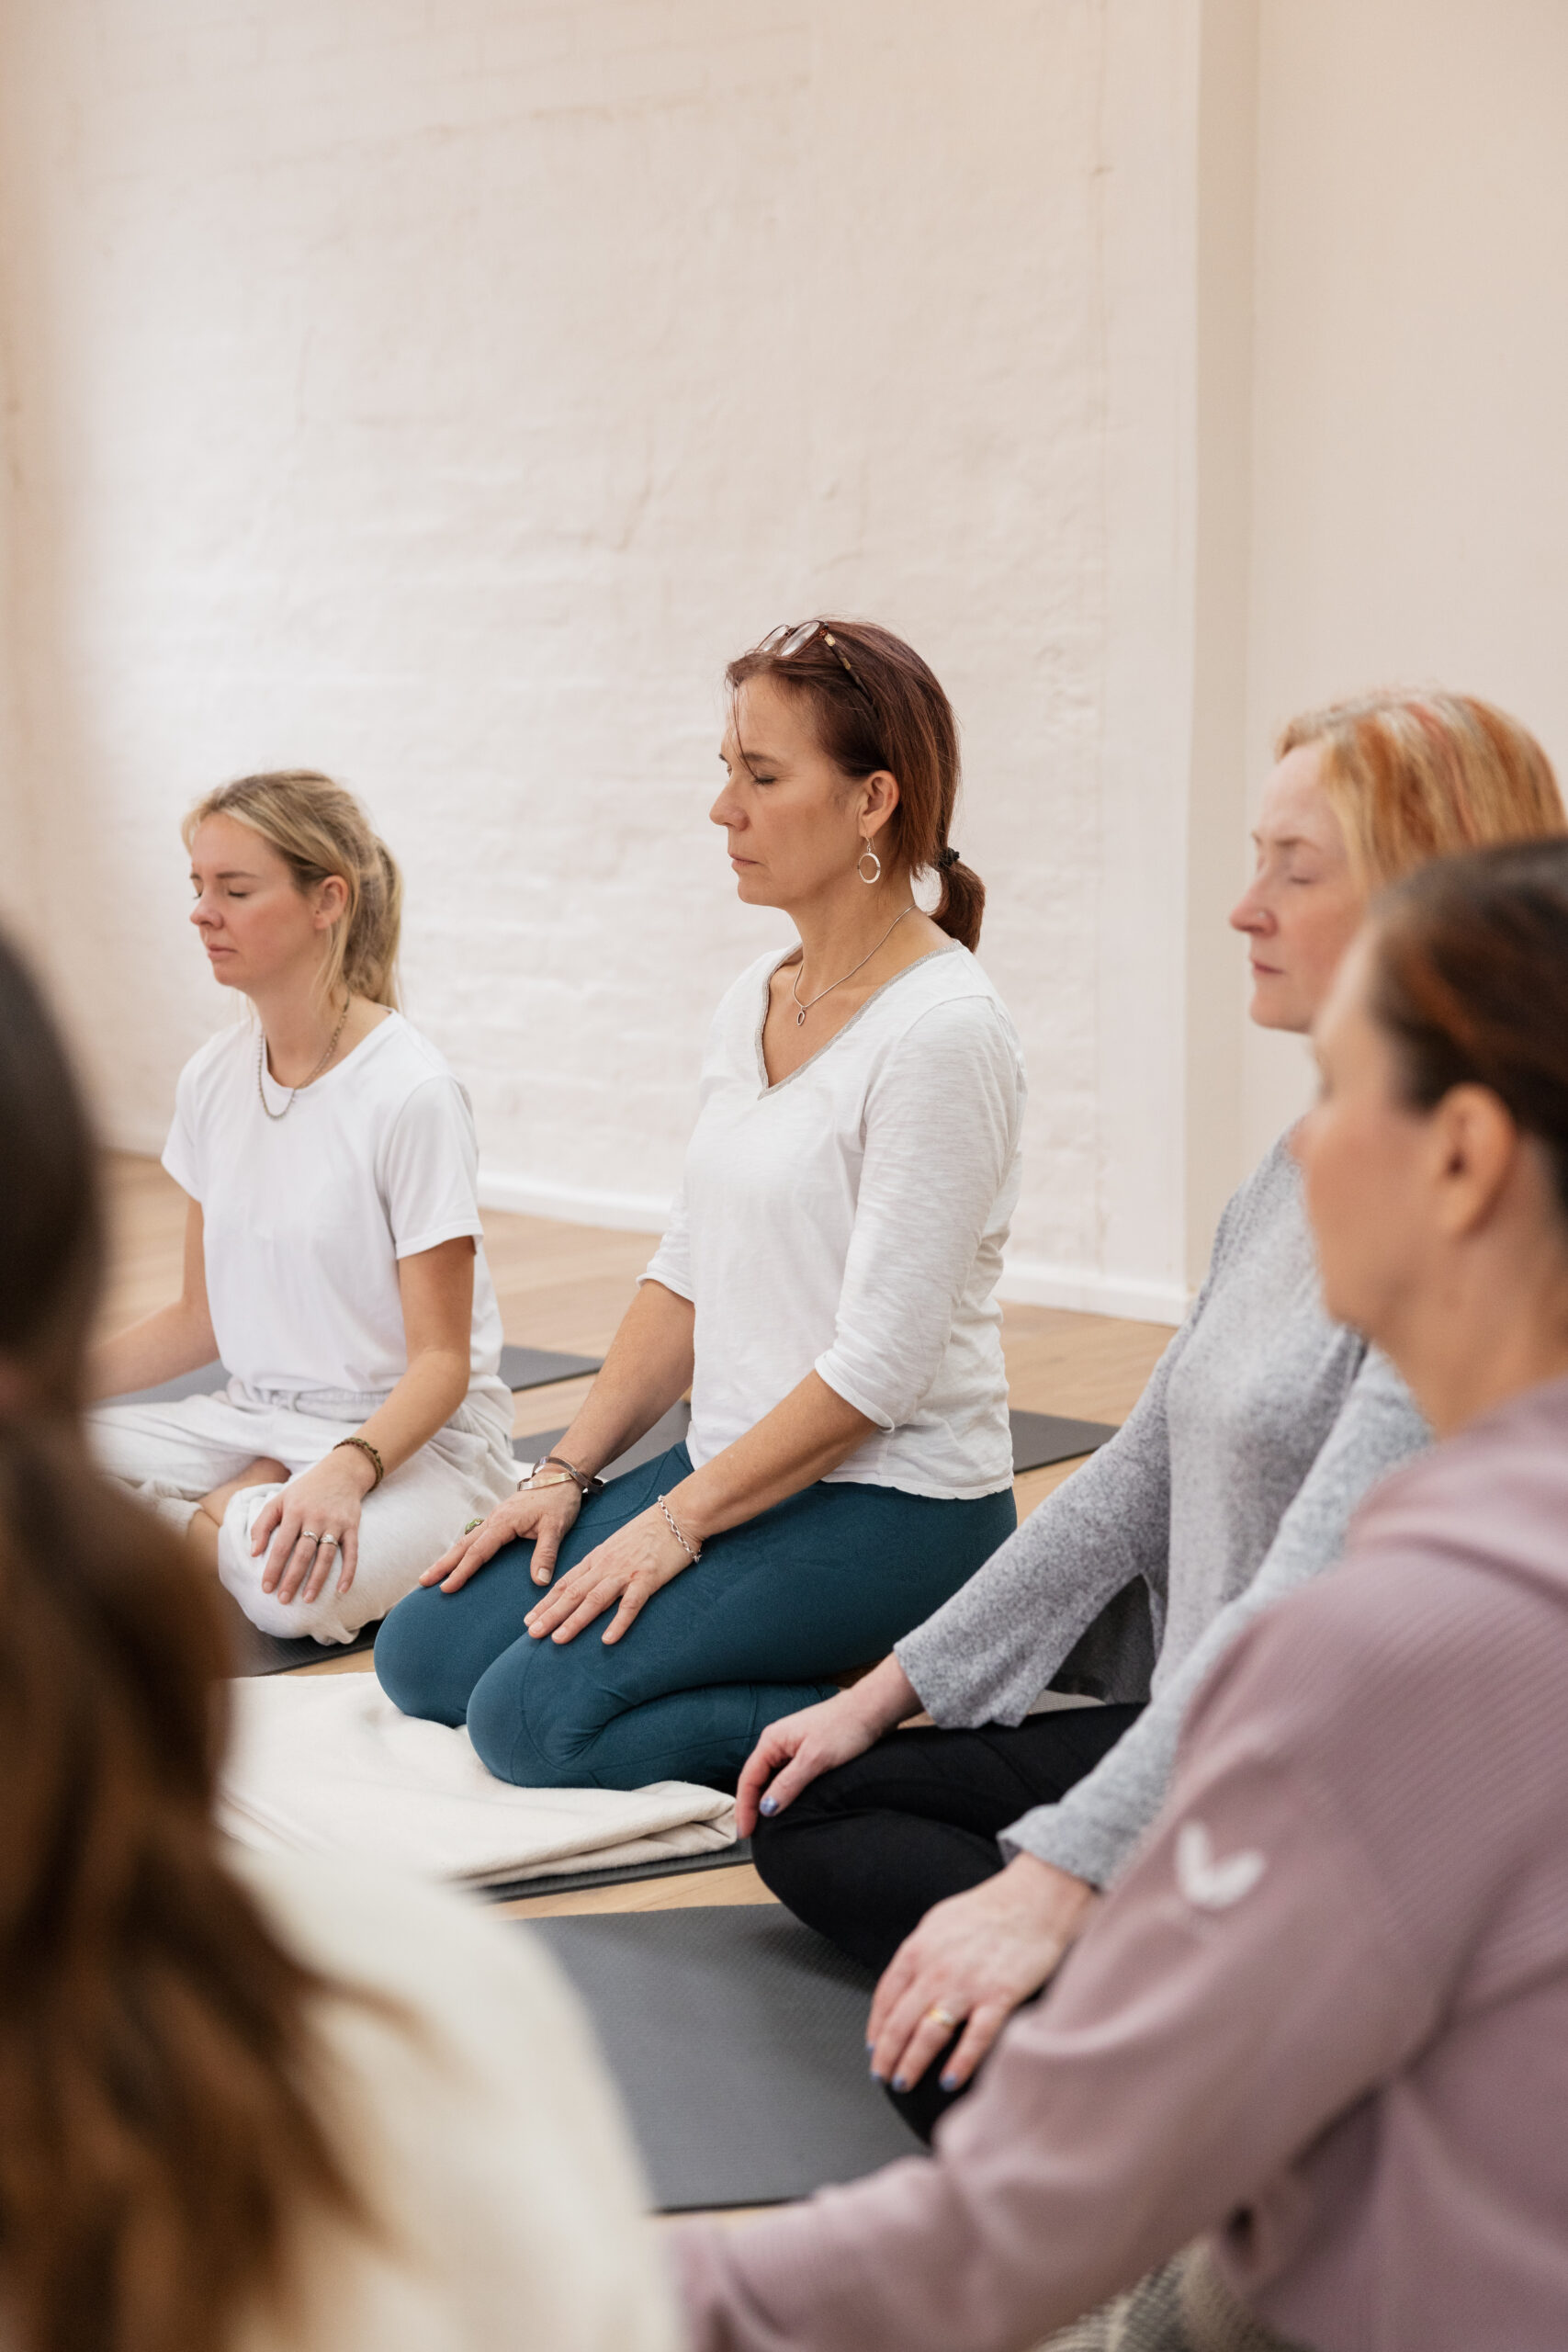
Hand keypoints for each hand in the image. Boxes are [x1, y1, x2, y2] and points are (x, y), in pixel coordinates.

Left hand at [252, 1446, 376, 1604]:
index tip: (266, 1588)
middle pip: (303, 1554)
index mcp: (295, 1512)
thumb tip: (253, 1553)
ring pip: (326, 1556)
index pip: (282, 1545)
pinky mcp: (352, 1526)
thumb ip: (262, 1524)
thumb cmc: (305, 1490)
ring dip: (317, 1579)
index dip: (273, 1568)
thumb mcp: (279, 1500)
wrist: (341, 1472)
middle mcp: (315, 1518)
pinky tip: (342, 1590)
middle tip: (283, 1600)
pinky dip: (348, 1571)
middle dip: (292, 1579)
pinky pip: (352, 1552)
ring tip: (307, 1599)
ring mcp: (335, 1523)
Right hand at [421, 1477, 582, 1594]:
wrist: (561, 1477)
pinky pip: (475, 1536)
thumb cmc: (559, 1501)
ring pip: (466, 1540)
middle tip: (423, 1582)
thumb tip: (540, 1582)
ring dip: (449, 1557)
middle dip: (443, 1565)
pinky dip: (462, 1549)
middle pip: (463, 1545)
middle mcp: (494, 1520)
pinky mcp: (499, 1518)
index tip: (447, 1588)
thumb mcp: (557, 1527)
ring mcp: (495, 1518)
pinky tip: (457, 1559)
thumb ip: (546, 1554)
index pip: (478, 1552)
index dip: (462, 1571)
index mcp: (503, 1522)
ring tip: (432, 1575)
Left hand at [521, 1503, 693, 1646]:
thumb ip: (602, 1563)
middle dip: (551, 1614)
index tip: (529, 1620)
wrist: (679, 1514)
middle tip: (532, 1633)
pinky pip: (631, 1603)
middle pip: (573, 1593)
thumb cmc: (650, 1529)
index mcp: (598, 1558)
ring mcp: (626, 1572)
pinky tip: (608, 1639)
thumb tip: (587, 1581)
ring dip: (575, 1620)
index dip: (546, 1602)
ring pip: (595, 1599)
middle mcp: (606, 1565)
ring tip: (558, 1639)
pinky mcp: (649, 1578)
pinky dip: (618, 1622)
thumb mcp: (617, 1544)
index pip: (565, 1583)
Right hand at [734, 1684, 891, 1836]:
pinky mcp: (806, 1751)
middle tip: (751, 1834)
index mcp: (772, 1740)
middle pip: (756, 1778)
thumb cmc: (844, 1728)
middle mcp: (777, 1742)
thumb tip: (766, 1809)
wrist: (871, 1711)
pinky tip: (786, 1806)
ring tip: (765, 1825)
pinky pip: (786, 1775)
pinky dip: (782, 1792)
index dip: (744, 1807)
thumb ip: (788, 1784)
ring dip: (766, 1799)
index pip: (748, 1779)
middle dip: (751, 1805)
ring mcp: (791, 1746)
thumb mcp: (814, 1760)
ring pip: (771, 1777)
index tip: (745, 1833)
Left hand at [867, 1853, 1096, 2096]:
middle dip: (887, 2054)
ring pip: (929, 2035)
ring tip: (904, 2082)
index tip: (874, 2048)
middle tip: (883, 2075)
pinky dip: (959, 2063)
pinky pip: (975, 2038)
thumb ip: (918, 1954)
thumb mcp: (938, 1922)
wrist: (1033, 1899)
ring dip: (912, 2063)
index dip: (876, 2028)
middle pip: (900, 2022)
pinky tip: (949, 2081)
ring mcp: (967, 1985)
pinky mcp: (999, 1997)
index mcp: (918, 1949)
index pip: (885, 1997)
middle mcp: (936, 1969)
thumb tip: (902, 1985)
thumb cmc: (988, 1910)